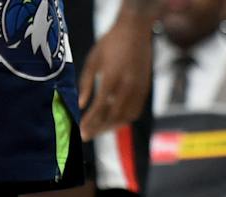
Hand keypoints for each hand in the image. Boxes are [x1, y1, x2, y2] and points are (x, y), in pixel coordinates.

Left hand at [78, 10, 155, 139]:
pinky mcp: (144, 91)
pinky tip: (113, 121)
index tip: (81, 131)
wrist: (136, 32)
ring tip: (98, 130)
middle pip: (113, 117)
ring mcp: (138, 90)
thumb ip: (86, 83)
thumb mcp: (93, 60)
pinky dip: (123, 120)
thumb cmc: (110, 43)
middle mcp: (127, 88)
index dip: (90, 121)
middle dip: (99, 128)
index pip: (100, 108)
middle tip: (87, 135)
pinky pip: (134, 112)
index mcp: (112, 79)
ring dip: (111, 126)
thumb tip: (81, 104)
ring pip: (125, 117)